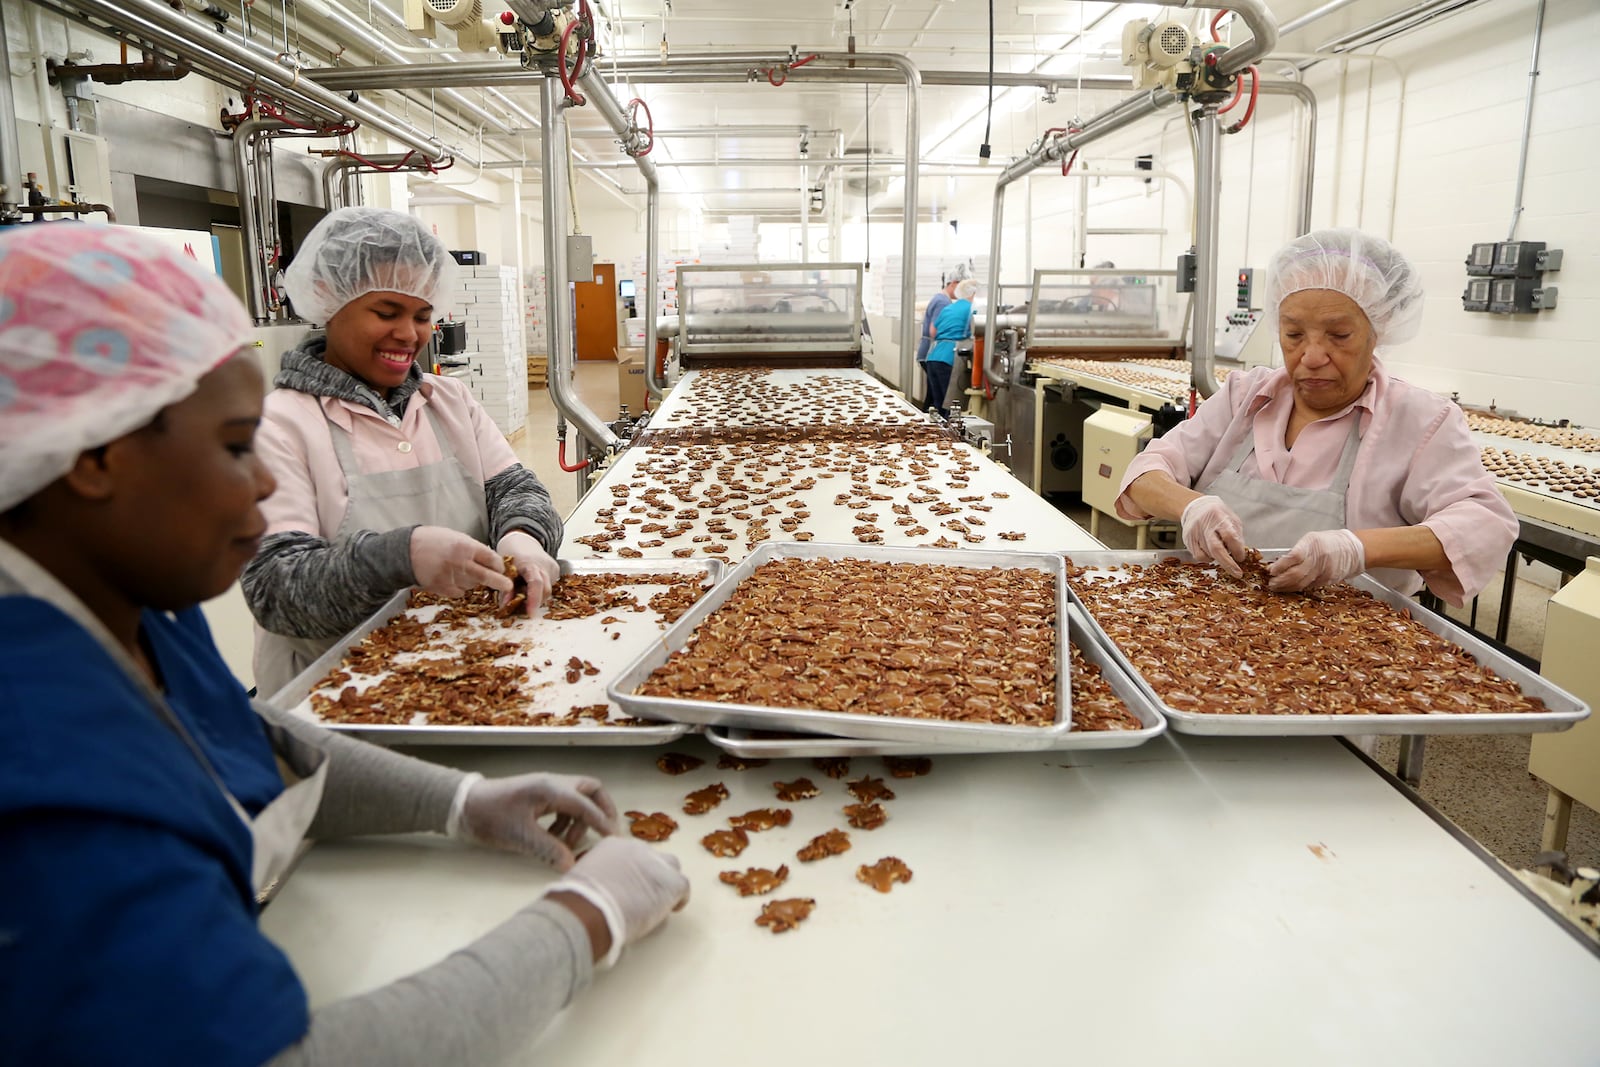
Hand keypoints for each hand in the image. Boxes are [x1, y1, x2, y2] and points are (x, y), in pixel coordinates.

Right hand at [409, 526, 511, 597]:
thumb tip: (490, 560)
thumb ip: (473, 549)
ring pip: (473, 584)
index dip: (499, 565)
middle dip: (500, 582)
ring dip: (474, 581)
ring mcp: (452, 578)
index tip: (501, 567)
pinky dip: (460, 587)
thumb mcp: (456, 537)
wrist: (407, 551)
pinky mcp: (442, 589)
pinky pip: (459, 592)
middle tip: (508, 586)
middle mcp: (460, 563)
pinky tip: (452, 578)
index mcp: (466, 547)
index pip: (491, 559)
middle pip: (487, 576)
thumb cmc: (433, 541)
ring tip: (461, 570)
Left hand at [453, 772, 619, 870]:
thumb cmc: (490, 817)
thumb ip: (548, 850)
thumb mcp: (520, 837)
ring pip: (578, 799)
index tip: (614, 839)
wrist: (463, 806)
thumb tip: (571, 864)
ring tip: (568, 844)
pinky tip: (554, 839)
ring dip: (580, 820)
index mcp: (551, 789)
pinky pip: (563, 806)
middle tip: (605, 833)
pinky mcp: (537, 797)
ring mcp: (545, 789)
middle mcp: (552, 784)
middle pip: (591, 790)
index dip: (602, 822)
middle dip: (602, 810)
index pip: (586, 804)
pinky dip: (566, 821)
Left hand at [497, 531, 559, 612]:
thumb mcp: (504, 570)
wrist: (522, 539)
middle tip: (521, 607)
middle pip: (545, 590)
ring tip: (524, 594)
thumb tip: (505, 606)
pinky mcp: (555, 569)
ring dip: (537, 596)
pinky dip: (540, 590)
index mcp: (530, 564)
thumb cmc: (510, 553)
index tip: (530, 613)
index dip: (534, 599)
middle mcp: (544, 566)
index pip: (536, 583)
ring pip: (548, 589)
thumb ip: (505, 588)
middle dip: (535, 602)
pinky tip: (530, 586)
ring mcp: (552, 567)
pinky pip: (549, 585)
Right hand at [547, 837, 689, 966]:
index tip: (628, 887)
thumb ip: (595, 879)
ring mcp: (657, 863)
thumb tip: (598, 893)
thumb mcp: (582, 879)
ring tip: (658, 903)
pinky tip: (670, 910)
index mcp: (613, 845)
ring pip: (670, 869)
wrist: (590, 908)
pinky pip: (682, 888)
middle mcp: (637, 848)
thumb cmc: (578, 901)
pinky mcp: (671, 882)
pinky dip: (678, 899)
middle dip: (651, 874)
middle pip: (652, 859)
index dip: (632, 873)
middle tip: (643, 895)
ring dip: (665, 884)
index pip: (631, 855)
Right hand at [1180, 496, 1248, 577]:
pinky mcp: (1188, 540)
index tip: (1241, 558)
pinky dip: (1207, 558)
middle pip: (1216, 549)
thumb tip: (1241, 553)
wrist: (1195, 507)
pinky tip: (1210, 551)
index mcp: (1219, 517)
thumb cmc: (1216, 514)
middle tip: (1237, 573)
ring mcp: (1195, 533)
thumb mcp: (1231, 518)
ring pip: (1209, 554)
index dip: (1237, 549)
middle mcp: (1205, 525)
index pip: (1230, 536)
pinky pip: (1199, 556)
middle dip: (1228, 563)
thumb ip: (1236, 534)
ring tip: (1220, 549)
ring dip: (1218, 557)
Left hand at [1268, 529, 1365, 591]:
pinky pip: (1310, 585)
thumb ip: (1297, 551)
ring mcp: (1324, 570)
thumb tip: (1279, 564)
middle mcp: (1318, 558)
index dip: (1280, 566)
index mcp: (1312, 544)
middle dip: (1280, 581)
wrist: (1353, 549)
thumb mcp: (1311, 540)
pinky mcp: (1328, 580)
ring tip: (1277, 587)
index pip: (1293, 557)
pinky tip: (1290, 587)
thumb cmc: (1329, 542)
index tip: (1270, 571)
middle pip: (1296, 573)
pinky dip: (1298, 587)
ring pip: (1302, 583)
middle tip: (1271, 584)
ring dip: (1287, 587)